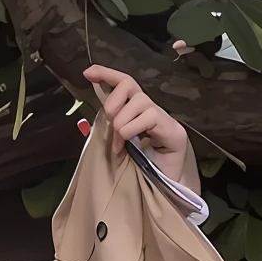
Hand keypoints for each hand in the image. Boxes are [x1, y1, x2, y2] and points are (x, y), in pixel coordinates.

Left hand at [83, 65, 198, 191]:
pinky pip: (147, 117)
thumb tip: (89, 121)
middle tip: (111, 130)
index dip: (106, 74)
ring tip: (120, 146)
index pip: (124, 82)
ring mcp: (164, 117)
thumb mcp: (118, 144)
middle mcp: (151, 108)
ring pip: (137, 102)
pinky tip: (131, 148)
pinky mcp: (173, 130)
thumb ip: (109, 129)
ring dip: (121, 125)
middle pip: (129, 86)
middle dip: (112, 105)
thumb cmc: (140, 166)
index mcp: (136, 110)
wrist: (162, 188)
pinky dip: (131, 132)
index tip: (88, 72)